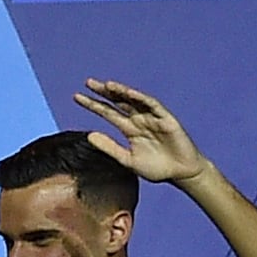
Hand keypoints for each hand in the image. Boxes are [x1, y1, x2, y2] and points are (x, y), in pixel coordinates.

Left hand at [74, 79, 209, 189]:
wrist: (180, 174)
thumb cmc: (155, 168)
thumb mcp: (127, 160)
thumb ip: (110, 147)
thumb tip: (89, 136)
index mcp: (129, 129)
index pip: (108, 113)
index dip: (93, 104)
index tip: (76, 97)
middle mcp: (139, 120)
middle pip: (119, 102)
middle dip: (105, 92)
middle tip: (88, 82)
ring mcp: (153, 118)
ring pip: (134, 100)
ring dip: (121, 91)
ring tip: (106, 85)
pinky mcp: (166, 119)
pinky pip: (153, 106)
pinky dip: (141, 98)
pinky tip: (129, 93)